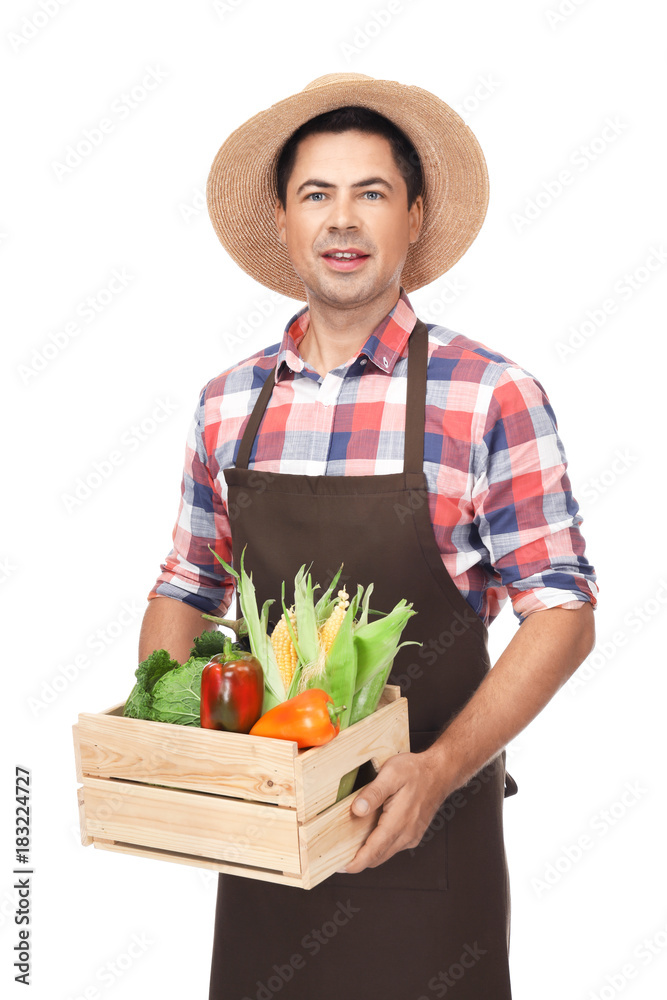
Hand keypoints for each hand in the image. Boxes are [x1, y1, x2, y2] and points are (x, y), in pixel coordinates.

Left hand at [338, 750, 449, 873]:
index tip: (340, 867)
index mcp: (398, 821)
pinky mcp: (414, 833)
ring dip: (369, 855)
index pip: (374, 851)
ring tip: (350, 848)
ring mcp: (411, 835)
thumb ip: (373, 793)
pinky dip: (380, 847)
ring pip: (386, 853)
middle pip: (378, 857)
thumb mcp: (391, 774)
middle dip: (359, 861)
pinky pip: (393, 846)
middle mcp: (406, 833)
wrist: (441, 773)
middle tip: (338, 857)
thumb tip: (357, 810)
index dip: (356, 863)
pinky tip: (370, 836)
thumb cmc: (416, 771)